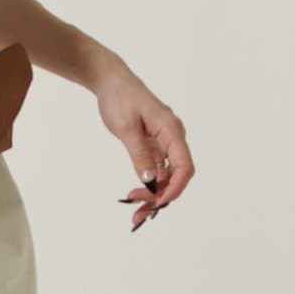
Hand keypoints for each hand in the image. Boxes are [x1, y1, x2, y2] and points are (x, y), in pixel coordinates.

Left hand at [92, 52, 194, 229]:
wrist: (110, 80)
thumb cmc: (119, 97)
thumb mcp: (126, 128)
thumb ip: (140, 155)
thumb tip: (149, 181)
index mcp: (172, 130)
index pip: (184, 166)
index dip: (175, 188)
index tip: (158, 203)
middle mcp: (173, 137)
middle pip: (177, 175)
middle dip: (161, 196)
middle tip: (138, 213)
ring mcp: (164, 142)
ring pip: (166, 175)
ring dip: (154, 194)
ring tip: (134, 209)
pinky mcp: (154, 145)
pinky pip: (157, 169)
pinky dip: (148, 183)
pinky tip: (135, 193)